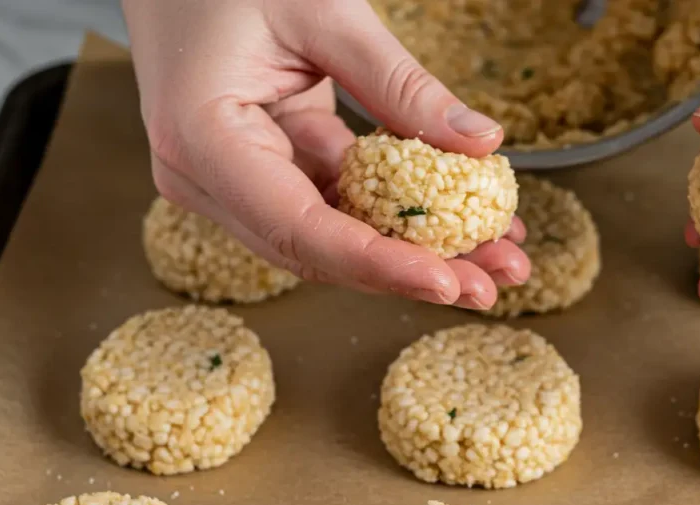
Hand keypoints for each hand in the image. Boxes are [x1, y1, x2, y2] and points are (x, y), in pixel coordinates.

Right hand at [121, 0, 529, 309]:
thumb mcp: (321, 11)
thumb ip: (399, 84)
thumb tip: (480, 143)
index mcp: (204, 140)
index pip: (299, 229)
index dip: (379, 264)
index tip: (448, 281)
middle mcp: (208, 179)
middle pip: (321, 251)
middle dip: (413, 272)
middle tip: (493, 283)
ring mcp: (233, 181)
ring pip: (334, 239)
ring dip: (414, 252)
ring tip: (495, 257)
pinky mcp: (263, 171)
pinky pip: (335, 206)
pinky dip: (395, 217)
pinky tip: (458, 222)